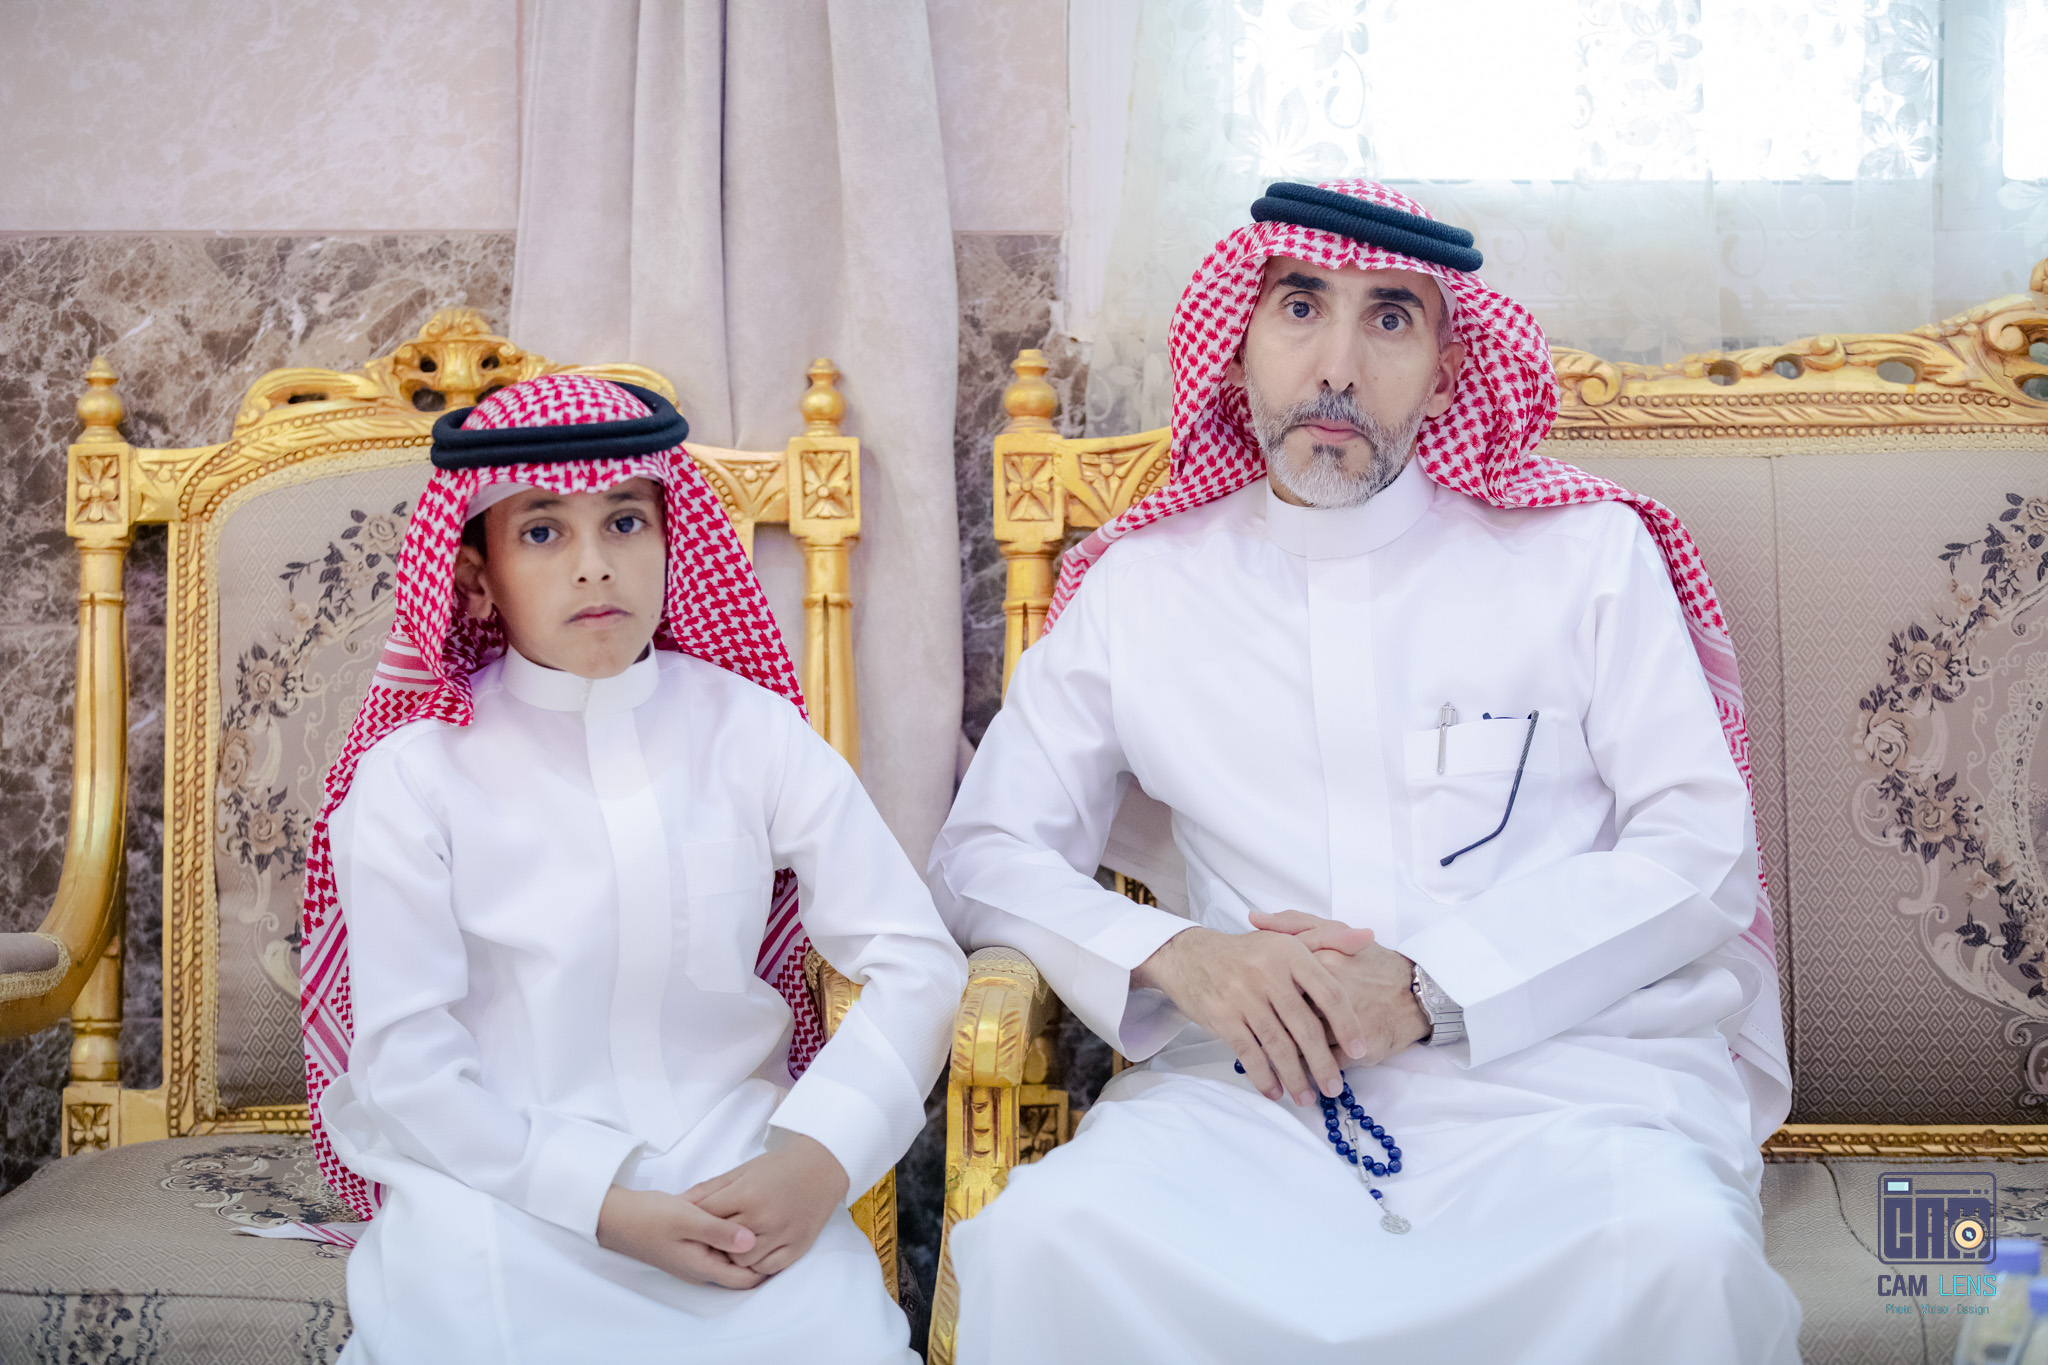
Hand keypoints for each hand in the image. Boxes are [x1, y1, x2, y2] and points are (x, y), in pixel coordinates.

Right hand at [596, 1185, 764, 1288]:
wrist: (616, 1216)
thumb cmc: (648, 1217)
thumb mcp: (688, 1219)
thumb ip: (720, 1231)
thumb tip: (752, 1242)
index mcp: (702, 1268)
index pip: (745, 1279)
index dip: (767, 1264)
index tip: (780, 1238)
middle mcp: (700, 1269)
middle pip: (740, 1268)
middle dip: (758, 1251)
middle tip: (774, 1223)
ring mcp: (693, 1259)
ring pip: (729, 1255)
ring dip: (743, 1240)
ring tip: (759, 1215)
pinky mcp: (688, 1246)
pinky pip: (716, 1245)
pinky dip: (728, 1233)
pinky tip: (734, 1213)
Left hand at [684, 1133, 850, 1276]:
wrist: (821, 1167)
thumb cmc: (779, 1167)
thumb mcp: (742, 1171)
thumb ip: (710, 1189)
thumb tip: (680, 1202)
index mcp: (747, 1195)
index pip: (707, 1217)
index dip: (698, 1220)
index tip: (697, 1221)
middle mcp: (764, 1218)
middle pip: (722, 1244)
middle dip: (715, 1240)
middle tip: (716, 1234)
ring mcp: (782, 1235)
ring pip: (742, 1262)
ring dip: (736, 1255)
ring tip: (738, 1241)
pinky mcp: (797, 1247)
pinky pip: (767, 1269)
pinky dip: (758, 1263)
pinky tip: (757, 1249)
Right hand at [1132, 923, 1374, 1106]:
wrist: (1189, 956)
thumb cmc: (1246, 953)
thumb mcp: (1286, 938)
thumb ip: (1329, 939)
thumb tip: (1368, 937)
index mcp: (1290, 952)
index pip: (1328, 992)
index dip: (1347, 1024)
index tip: (1358, 1051)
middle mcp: (1267, 972)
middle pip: (1304, 1026)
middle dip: (1323, 1063)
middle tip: (1334, 1088)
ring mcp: (1243, 996)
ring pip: (1278, 1045)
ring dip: (1295, 1077)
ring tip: (1307, 1098)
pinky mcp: (1222, 1016)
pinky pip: (1249, 1053)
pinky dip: (1263, 1076)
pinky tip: (1274, 1091)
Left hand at [1251, 909, 1429, 1064]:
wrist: (1417, 995)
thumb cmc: (1373, 964)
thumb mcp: (1336, 933)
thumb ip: (1293, 924)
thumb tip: (1253, 918)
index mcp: (1320, 961)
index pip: (1273, 979)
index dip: (1258, 992)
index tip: (1248, 998)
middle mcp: (1328, 992)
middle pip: (1279, 1014)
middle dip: (1265, 1026)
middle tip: (1253, 1031)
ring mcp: (1341, 1024)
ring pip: (1295, 1043)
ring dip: (1281, 1053)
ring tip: (1273, 1056)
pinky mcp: (1354, 1050)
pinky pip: (1318, 1063)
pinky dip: (1307, 1067)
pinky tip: (1300, 1069)